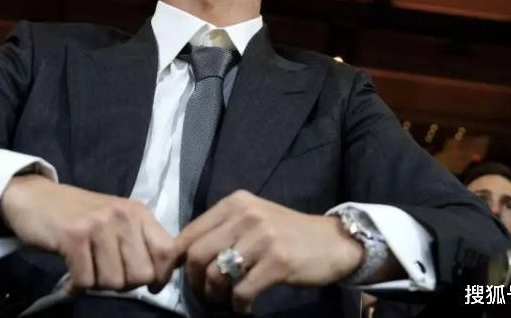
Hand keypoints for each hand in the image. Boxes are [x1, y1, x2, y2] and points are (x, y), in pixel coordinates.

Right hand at [0, 174, 177, 292]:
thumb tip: (159, 278)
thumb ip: (138, 243)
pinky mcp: (73, 237)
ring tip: (87, 270)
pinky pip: (86, 281)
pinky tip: (71, 277)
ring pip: (113, 282)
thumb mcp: (116, 221)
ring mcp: (98, 225)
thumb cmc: (78, 214)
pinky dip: (77, 286)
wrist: (34, 197)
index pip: (168, 251)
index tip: (149, 285)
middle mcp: (123, 216)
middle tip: (105, 274)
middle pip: (141, 274)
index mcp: (138, 212)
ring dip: (97, 285)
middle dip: (124, 284)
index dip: (161, 276)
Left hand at [176, 190, 363, 313]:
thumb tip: (182, 257)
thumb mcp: (252, 220)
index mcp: (235, 203)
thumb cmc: (287, 234)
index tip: (178, 279)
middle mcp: (246, 215)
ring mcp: (263, 237)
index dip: (176, 261)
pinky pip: (242, 292)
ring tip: (224, 303)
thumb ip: (221, 231)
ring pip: (216, 275)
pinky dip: (238, 307)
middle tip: (205, 295)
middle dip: (194, 282)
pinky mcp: (278, 262)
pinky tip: (245, 309)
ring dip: (215, 297)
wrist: (334, 242)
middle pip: (196, 255)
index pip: (189, 233)